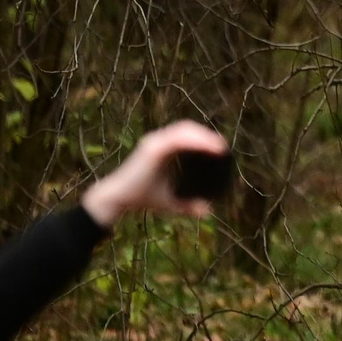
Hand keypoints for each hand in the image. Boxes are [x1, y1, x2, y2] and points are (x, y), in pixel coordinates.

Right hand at [81, 120, 227, 227]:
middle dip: (206, 134)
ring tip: (219, 146)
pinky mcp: (152, 149)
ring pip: (183, 130)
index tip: (221, 146)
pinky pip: (177, 139)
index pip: (185, 134)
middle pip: (186, 129)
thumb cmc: (141, 198)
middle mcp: (157, 141)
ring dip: (203, 136)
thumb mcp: (170, 201)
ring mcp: (154, 143)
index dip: (203, 136)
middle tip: (222, 146)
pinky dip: (194, 141)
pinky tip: (208, 147)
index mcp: (161, 149)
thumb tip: (208, 211)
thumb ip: (188, 205)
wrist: (118, 201)